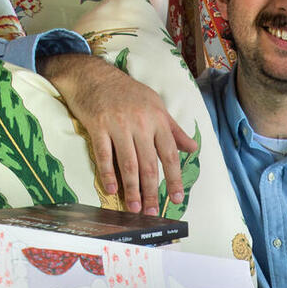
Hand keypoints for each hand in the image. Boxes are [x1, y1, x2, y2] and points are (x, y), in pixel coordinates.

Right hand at [40, 54, 197, 214]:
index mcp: (158, 120)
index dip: (175, 178)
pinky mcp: (97, 126)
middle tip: (152, 212)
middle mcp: (140, 123)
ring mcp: (118, 125)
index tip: (177, 198)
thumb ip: (174, 130)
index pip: (170, 154)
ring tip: (134, 207)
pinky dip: (107, 174)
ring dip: (132, 188)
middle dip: (152, 190)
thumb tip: (192, 148)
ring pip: (127, 163)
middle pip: (149, 163)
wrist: (94, 75)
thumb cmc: (128, 92)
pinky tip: (111, 190)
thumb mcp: (156, 106)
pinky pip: (103, 154)